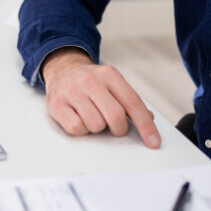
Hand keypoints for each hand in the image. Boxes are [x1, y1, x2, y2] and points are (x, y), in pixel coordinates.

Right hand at [41, 48, 160, 148]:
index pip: (132, 102)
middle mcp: (90, 80)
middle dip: (119, 129)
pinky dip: (81, 130)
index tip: (153, 142)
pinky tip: (79, 118)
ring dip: (97, 128)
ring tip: (92, 116)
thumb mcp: (112, 84)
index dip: (145, 125)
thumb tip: (149, 119)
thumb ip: (129, 101)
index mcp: (109, 74)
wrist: (62, 69)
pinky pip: (76, 129)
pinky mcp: (56, 104)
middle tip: (115, 128)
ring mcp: (71, 91)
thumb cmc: (91, 83)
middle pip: (115, 116)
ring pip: (95, 125)